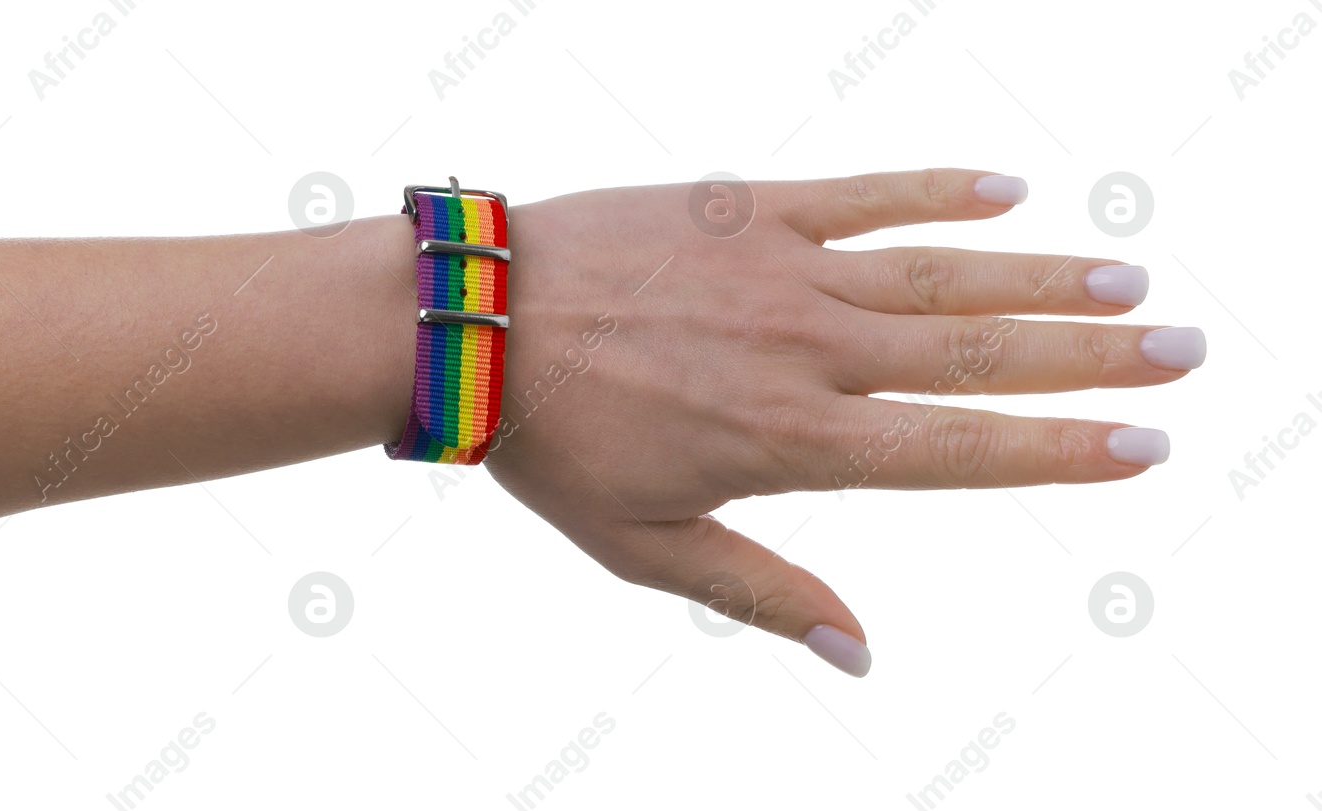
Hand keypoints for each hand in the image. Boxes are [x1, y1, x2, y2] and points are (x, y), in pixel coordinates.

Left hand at [481, 169, 1204, 675]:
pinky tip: (1008, 188)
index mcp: (794, 442)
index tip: (1143, 443)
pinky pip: (863, 194)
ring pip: (941, 272)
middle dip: (1090, 356)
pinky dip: (938, 189)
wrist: (476, 326)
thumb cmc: (556, 447)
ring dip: (1042, 273)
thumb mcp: (650, 549)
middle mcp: (809, 352)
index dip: (1058, 450)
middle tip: (1182, 348)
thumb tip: (862, 654)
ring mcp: (783, 271)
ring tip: (1128, 278)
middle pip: (979, 353)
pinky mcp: (748, 209)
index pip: (958, 450)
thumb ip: (764, 594)